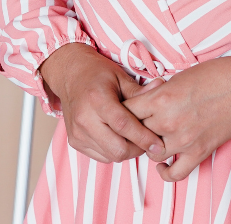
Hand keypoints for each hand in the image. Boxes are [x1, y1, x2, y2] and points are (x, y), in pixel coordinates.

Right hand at [40, 43, 164, 163]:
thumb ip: (139, 91)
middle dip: (137, 148)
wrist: (70, 76)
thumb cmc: (97, 74)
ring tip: (134, 138)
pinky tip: (119, 138)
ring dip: (127, 151)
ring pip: (110, 156)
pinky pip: (101, 156)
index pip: (124, 126)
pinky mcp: (75, 142)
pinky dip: (113, 151)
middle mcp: (84, 119)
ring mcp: (78, 133)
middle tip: (148, 140)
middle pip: (117, 148)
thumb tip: (160, 88)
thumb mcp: (120, 77)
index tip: (158, 144)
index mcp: (97, 99)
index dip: (144, 138)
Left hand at [122, 54, 230, 181]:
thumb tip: (145, 102)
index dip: (123, 111)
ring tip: (153, 138)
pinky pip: (174, 173)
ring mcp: (184, 139)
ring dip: (150, 146)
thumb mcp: (179, 76)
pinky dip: (165, 171)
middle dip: (135, 128)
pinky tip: (164, 163)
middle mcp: (169, 121)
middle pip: (135, 132)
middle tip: (138, 124)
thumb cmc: (216, 75)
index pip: (126, 111)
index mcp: (161, 98)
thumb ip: (159, 92)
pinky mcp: (199, 152)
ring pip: (151, 153)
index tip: (126, 111)